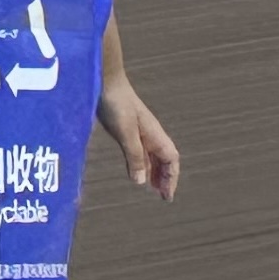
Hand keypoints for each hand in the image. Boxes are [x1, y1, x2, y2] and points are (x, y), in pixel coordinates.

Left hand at [100, 80, 180, 199]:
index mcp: (155, 134)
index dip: (172, 178)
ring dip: (156, 173)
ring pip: (154, 156)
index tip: (168, 196)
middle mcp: (151, 134)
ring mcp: (140, 132)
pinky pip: (141, 152)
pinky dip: (143, 165)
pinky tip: (138, 172)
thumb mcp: (125, 133)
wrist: (106, 83)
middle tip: (163, 196)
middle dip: (167, 178)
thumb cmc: (117, 104)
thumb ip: (134, 156)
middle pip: (165, 159)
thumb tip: (141, 182)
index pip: (171, 160)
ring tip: (154, 189)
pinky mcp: (128, 130)